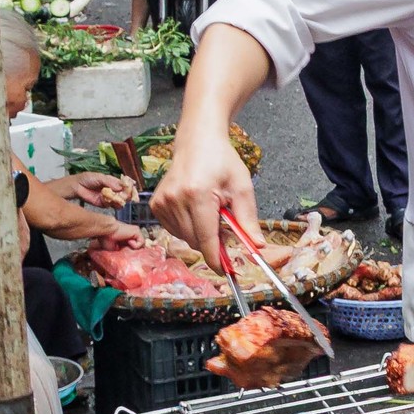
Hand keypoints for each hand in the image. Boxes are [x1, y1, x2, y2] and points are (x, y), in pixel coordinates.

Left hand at [61, 171, 133, 207]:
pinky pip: (113, 205)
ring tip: (121, 200)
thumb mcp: (100, 177)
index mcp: (113, 181)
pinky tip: (116, 204)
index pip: (124, 184)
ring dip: (122, 200)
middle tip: (128, 196)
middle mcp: (113, 189)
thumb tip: (121, 186)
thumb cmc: (88, 179)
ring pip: (120, 200)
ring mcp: (109, 197)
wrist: (77, 187)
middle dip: (127, 194)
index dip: (129, 186)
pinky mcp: (105, 204)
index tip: (133, 188)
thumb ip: (110, 181)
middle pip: (124, 193)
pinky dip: (115, 205)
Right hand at [154, 132, 259, 261]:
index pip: (206, 238)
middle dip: (213, 243)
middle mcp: (175, 199)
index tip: (226, 271)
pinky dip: (188, 228)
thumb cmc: (222, 162)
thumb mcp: (242, 188)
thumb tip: (257, 246)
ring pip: (185, 238)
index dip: (216, 258)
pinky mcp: (156, 205)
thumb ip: (248, 219)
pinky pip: (175, 230)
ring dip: (200, 234)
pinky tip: (195, 211)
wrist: (197, 142)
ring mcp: (162, 202)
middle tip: (227, 231)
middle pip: (195, 241)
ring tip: (210, 213)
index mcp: (197, 194)